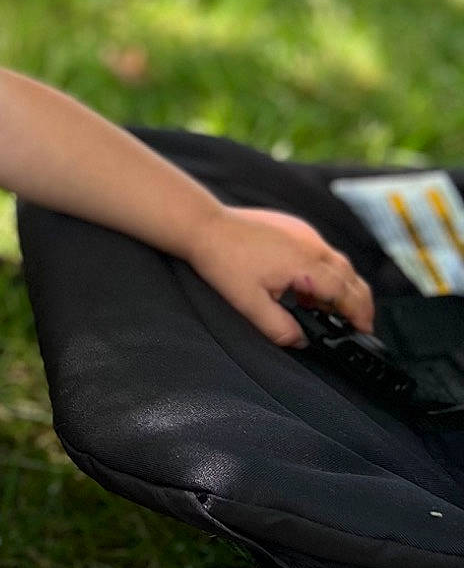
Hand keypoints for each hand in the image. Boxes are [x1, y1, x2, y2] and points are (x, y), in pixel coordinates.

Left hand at [186, 205, 373, 344]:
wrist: (203, 225)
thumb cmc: (223, 260)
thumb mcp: (249, 303)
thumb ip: (278, 327)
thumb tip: (300, 342)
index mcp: (306, 264)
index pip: (346, 292)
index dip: (359, 313)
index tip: (364, 330)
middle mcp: (311, 245)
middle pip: (350, 276)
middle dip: (357, 302)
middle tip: (355, 324)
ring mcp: (304, 233)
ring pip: (337, 262)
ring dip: (339, 287)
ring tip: (325, 311)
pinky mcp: (293, 227)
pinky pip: (320, 252)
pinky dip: (323, 272)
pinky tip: (304, 288)